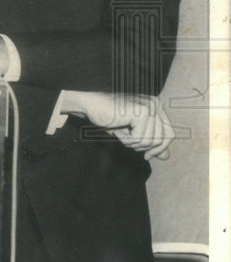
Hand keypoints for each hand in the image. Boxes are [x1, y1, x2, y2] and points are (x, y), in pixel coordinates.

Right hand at [59, 91, 173, 159]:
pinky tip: (118, 129)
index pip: (169, 134)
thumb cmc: (110, 118)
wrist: (91, 105)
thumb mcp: (133, 133)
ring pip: (151, 141)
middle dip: (145, 147)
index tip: (147, 156)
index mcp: (157, 107)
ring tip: (121, 133)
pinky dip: (126, 139)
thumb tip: (167, 157)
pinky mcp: (142, 112)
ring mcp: (150, 107)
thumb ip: (151, 143)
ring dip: (133, 143)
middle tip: (129, 142)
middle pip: (163, 139)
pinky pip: (140, 138)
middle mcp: (156, 105)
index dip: (159, 148)